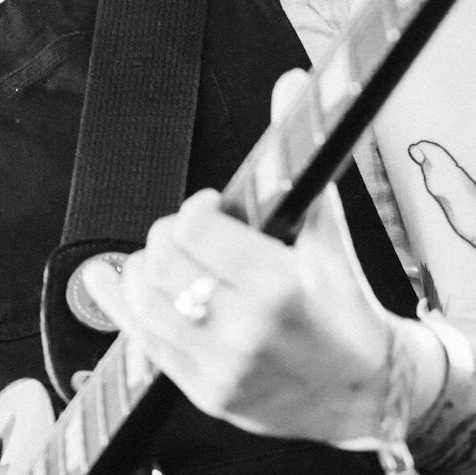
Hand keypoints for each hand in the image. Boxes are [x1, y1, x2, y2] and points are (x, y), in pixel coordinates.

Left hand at [86, 72, 391, 443]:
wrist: (367, 392)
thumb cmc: (346, 306)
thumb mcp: (328, 234)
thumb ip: (299, 161)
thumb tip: (288, 81)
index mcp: (279, 284)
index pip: (194, 226)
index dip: (195, 210)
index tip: (209, 210)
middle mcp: (245, 327)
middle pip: (163, 259)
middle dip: (167, 237)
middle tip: (186, 236)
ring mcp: (222, 366)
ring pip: (143, 299)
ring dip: (143, 270)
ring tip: (165, 262)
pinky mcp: (204, 393)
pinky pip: (140, 342)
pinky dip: (119, 306)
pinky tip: (108, 282)